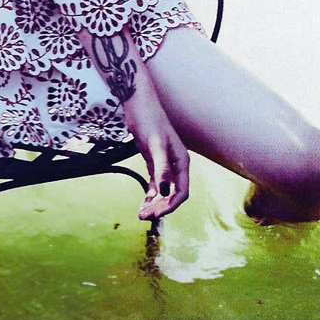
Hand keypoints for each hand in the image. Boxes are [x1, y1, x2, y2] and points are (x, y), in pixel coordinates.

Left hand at [123, 90, 189, 221]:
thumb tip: (166, 192)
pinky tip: (143, 202)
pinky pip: (155, 183)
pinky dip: (150, 194)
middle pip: (172, 194)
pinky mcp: (154, 161)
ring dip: (154, 203)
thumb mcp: (155, 144)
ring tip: (141, 214)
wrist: (138, 103)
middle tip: (144, 216)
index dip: (171, 205)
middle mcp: (176, 165)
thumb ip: (161, 168)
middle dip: (160, 207)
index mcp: (182, 162)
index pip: (182, 191)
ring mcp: (165, 164)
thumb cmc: (149, 120)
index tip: (157, 214)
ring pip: (163, 190)